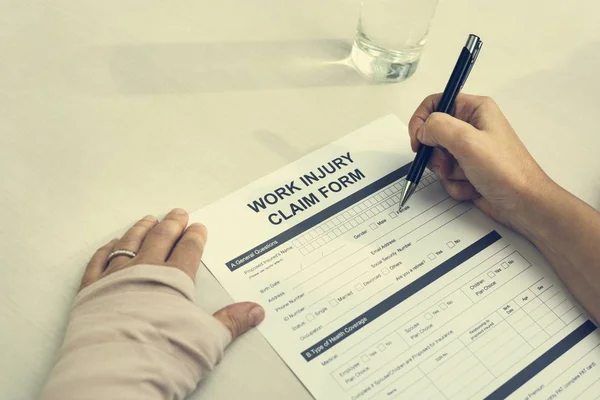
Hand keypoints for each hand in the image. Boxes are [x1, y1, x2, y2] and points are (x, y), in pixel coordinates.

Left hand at [80, 208, 264, 338]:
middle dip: (171, 224)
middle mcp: (144, 271)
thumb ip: (231, 321)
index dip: (195, 236)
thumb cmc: (164, 354)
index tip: (198, 227)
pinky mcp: (90, 292)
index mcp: (174, 279)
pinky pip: (98, 262)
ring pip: (129, 243)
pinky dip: (106, 250)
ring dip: (140, 229)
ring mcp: (114, 278)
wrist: (116, 373)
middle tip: (178, 213)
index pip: (188, 249)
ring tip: (148, 219)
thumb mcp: (207, 340)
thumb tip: (256, 311)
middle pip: (160, 238)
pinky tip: (111, 245)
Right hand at [408, 94, 551, 229]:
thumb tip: (422, 129)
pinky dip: (455, 184)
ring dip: (447, 172)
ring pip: (438, 158)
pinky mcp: (468, 170)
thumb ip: (438, 127)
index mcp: (475, 110)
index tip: (418, 139)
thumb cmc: (506, 171)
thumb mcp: (468, 141)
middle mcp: (472, 127)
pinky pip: (447, 176)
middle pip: (433, 134)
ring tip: (466, 176)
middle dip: (435, 154)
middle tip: (447, 162)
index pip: (436, 103)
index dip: (422, 120)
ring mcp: (469, 150)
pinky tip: (473, 187)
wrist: (523, 203)